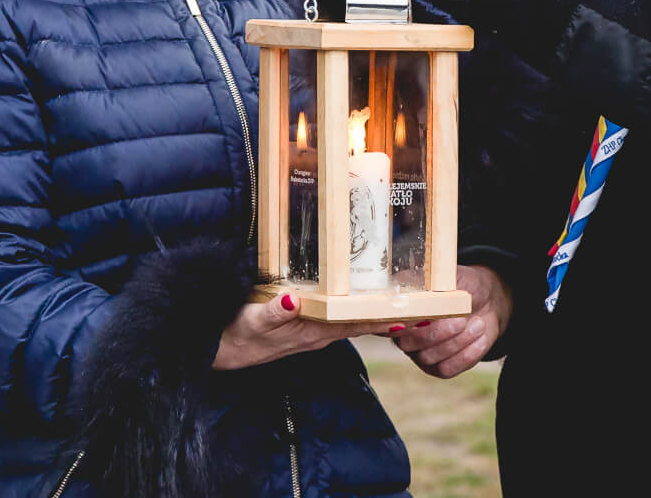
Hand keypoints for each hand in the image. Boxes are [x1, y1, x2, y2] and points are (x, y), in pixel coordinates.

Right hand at [213, 291, 410, 370]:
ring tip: (410, 306)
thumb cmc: (236, 334)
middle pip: (365, 323)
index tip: (419, 313)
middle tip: (429, 308)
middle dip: (395, 317)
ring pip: (356, 322)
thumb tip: (294, 299)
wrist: (221, 352)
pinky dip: (359, 314)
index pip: (359, 322)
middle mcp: (320, 332)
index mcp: (314, 328)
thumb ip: (273, 312)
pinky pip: (341, 320)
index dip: (388, 317)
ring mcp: (314, 331)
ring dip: (381, 315)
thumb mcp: (252, 321)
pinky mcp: (305, 327)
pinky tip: (368, 306)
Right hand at [391, 265, 512, 378]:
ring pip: (429, 358)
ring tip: (479, 323)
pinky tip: (480, 338)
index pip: (390, 320)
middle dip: (436, 333)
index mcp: (401, 308)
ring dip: (457, 341)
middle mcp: (405, 334)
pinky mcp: (440, 367)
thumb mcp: (450, 277)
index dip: (406, 320)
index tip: (427, 314)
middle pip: (408, 343)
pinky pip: (447, 369)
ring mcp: (421, 353)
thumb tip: (415, 283)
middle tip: (461, 320)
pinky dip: (467, 354)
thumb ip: (430, 282)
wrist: (487, 300)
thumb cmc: (464, 285)